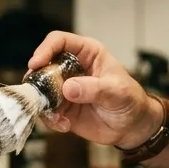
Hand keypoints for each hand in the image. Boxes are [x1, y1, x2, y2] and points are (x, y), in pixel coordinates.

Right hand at [28, 31, 160, 146]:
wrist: (132, 126)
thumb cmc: (130, 100)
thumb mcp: (117, 91)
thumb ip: (94, 88)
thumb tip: (67, 88)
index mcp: (86, 53)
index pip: (59, 41)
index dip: (45, 49)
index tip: (36, 63)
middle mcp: (71, 68)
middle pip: (43, 65)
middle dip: (38, 80)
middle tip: (39, 94)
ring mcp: (64, 88)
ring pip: (40, 89)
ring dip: (43, 103)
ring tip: (57, 116)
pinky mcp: (61, 108)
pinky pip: (46, 111)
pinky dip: (51, 119)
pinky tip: (65, 125)